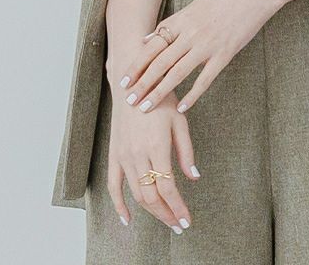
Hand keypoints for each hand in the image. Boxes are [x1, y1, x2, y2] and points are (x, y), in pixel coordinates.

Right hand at [107, 82, 199, 230]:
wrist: (133, 83)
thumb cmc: (161, 98)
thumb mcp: (180, 120)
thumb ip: (186, 151)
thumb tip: (194, 177)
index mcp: (157, 146)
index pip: (168, 187)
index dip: (178, 207)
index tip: (187, 220)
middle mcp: (137, 154)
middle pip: (151, 196)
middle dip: (166, 214)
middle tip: (178, 225)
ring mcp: (123, 155)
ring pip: (136, 194)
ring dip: (151, 211)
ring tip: (165, 219)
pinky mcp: (114, 154)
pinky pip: (113, 185)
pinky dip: (118, 204)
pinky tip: (127, 219)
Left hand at [118, 0, 279, 115]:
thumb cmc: (223, 0)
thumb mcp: (194, 7)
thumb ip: (172, 23)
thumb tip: (148, 38)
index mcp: (182, 20)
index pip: (153, 46)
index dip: (136, 64)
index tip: (122, 80)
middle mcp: (191, 33)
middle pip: (160, 62)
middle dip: (142, 83)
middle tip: (128, 101)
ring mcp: (208, 44)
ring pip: (178, 72)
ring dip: (160, 92)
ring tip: (146, 107)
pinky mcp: (224, 54)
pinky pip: (205, 79)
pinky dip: (192, 95)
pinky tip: (181, 108)